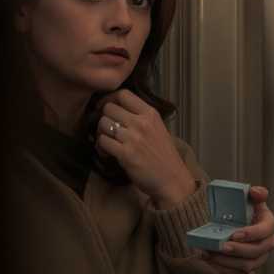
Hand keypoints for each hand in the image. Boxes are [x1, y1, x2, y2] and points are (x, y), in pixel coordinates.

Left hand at [95, 90, 194, 207]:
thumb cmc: (164, 156)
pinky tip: (107, 153)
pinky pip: (102, 141)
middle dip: (104, 117)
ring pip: (102, 123)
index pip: (123, 94)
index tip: (106, 108)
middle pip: (108, 108)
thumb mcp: (158, 129)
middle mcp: (142, 123)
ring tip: (107, 142)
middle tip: (107, 129)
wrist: (172, 180)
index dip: (109, 99)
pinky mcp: (125, 154)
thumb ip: (140, 117)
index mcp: (150, 114)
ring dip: (101, 133)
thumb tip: (116, 109)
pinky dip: (100, 147)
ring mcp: (133, 138)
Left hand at [200, 186, 273, 273]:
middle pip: (256, 252)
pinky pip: (235, 273)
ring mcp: (258, 258)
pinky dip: (221, 268)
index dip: (251, 234)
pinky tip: (208, 259)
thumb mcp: (250, 198)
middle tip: (221, 247)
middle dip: (237, 251)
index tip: (234, 234)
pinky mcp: (246, 267)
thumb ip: (255, 193)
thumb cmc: (244, 209)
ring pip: (246, 266)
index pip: (265, 231)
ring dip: (226, 262)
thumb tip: (256, 192)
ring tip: (210, 254)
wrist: (236, 222)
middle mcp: (267, 244)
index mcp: (269, 225)